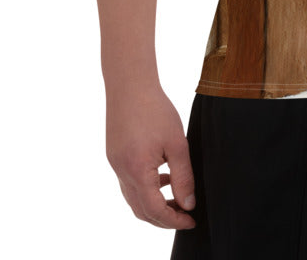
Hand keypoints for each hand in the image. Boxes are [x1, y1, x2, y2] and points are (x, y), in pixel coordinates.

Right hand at [105, 85, 197, 229]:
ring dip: (154, 204)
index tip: (191, 220)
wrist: (130, 85)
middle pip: (141, 210)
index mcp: (137, 171)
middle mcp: (122, 172)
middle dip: (163, 218)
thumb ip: (183, 176)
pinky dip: (145, 189)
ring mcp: (115, 165)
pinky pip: (129, 183)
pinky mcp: (115, 156)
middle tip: (185, 215)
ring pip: (133, 198)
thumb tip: (188, 204)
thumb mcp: (177, 143)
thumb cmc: (155, 110)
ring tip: (178, 198)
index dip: (173, 220)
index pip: (154, 210)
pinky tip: (163, 177)